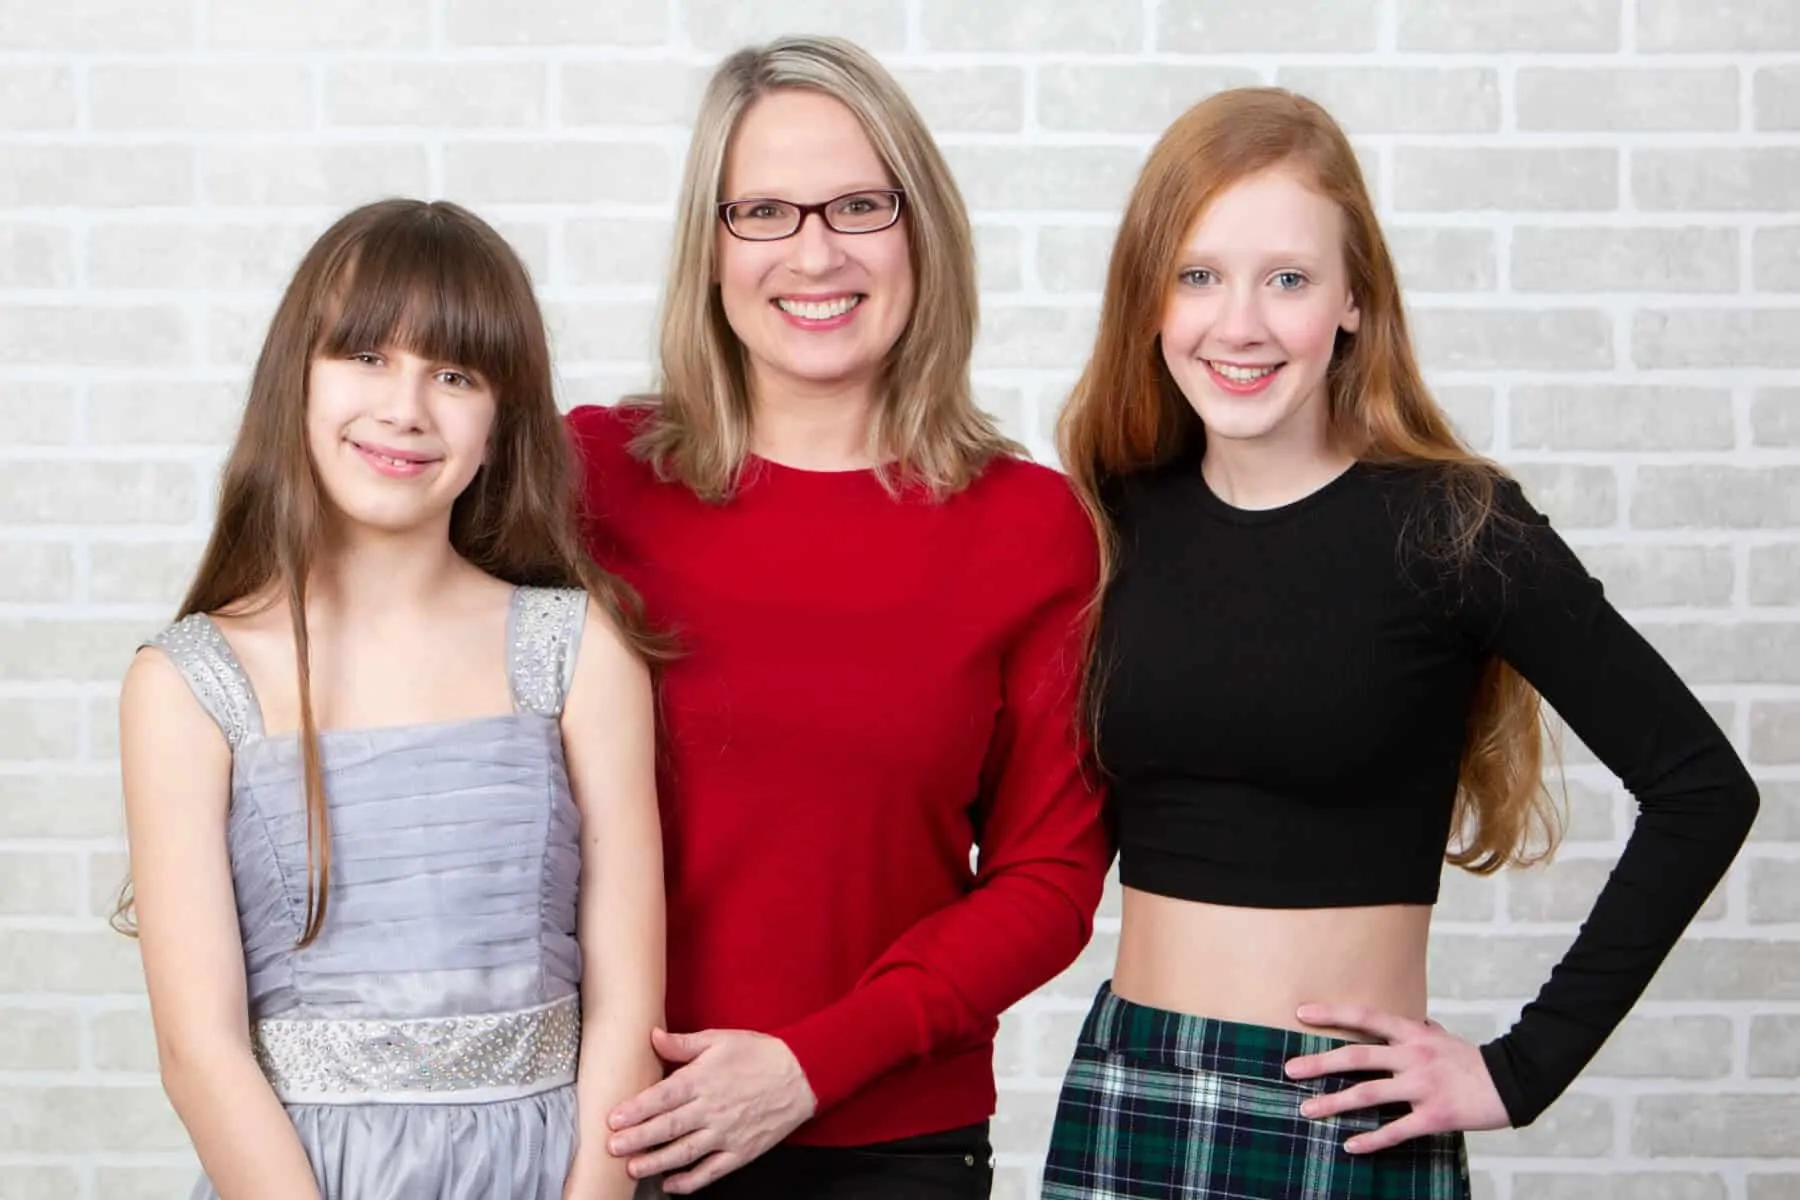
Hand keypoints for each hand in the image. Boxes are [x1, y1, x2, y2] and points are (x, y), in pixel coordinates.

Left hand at [606, 1028, 816, 1193]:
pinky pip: (711, 1171)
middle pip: (668, 1127)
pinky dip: (690, 1181)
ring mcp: (726, 1134)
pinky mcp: (741, 1152)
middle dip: (637, 1139)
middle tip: (611, 1147)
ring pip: (685, 1152)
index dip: (636, 1110)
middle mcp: (711, 1109)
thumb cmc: (759, 1054)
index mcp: (703, 1080)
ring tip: (633, 1168)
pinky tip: (670, 1184)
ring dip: (656, 1162)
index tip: (613, 1119)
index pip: (662, 1098)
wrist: (802, 1075)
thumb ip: (684, 1043)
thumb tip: (653, 1036)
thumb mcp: (721, 1039)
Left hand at [1282, 1004, 1508, 1153]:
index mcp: (1413, 1034)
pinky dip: (1372, 1139)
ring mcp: (1423, 1086)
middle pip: (1357, 1056)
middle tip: (1289, 1070)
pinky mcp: (1435, 1116)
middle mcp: (1413, 1056)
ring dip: (1334, 1102)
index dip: (1332, 1013)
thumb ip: (1418, 1031)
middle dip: (1319, 1063)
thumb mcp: (1442, 1037)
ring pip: (1369, 1093)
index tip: (1300, 1012)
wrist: (1514, 1081)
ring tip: (1307, 1109)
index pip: (1366, 1017)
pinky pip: (1396, 1130)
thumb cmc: (1473, 1060)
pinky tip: (1350, 1145)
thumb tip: (1404, 1023)